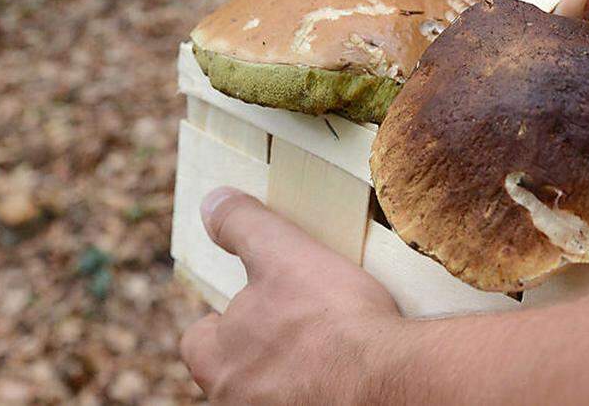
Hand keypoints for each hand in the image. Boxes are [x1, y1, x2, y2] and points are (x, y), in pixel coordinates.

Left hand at [179, 187, 404, 404]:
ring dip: (293, 370)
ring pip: (273, 392)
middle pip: (236, 370)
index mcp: (218, 364)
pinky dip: (321, 390)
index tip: (250, 302)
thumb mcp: (282, 252)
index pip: (197, 342)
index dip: (220, 318)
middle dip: (260, 347)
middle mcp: (238, 404)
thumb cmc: (331, 319)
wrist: (391, 382)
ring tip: (329, 345)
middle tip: (296, 321)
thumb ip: (242, 225)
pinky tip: (350, 371)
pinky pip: (310, 401)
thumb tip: (213, 202)